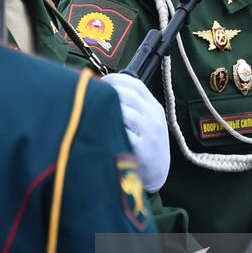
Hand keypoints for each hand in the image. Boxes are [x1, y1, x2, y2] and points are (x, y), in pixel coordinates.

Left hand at [102, 73, 168, 191]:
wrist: (158, 172)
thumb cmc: (146, 143)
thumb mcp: (148, 121)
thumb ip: (134, 105)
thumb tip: (106, 87)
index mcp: (155, 107)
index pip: (136, 84)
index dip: (116, 80)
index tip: (100, 82)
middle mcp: (153, 118)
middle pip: (129, 95)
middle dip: (108, 93)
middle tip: (93, 96)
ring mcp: (149, 134)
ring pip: (125, 112)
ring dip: (107, 110)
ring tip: (94, 112)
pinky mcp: (142, 150)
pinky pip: (123, 133)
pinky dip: (110, 128)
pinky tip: (100, 129)